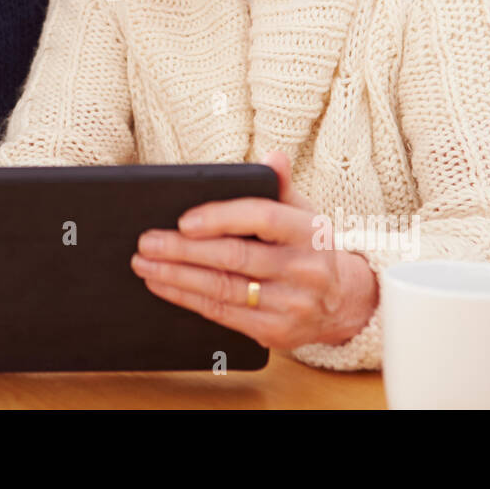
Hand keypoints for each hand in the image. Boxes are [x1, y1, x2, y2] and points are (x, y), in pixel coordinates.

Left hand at [130, 151, 378, 350]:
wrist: (345, 302)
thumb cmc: (309, 247)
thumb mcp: (305, 213)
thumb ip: (281, 185)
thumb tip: (272, 157)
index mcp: (309, 232)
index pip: (263, 218)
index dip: (221, 218)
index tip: (184, 220)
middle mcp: (304, 269)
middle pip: (235, 258)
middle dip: (184, 250)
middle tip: (147, 241)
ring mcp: (291, 304)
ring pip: (223, 289)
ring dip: (177, 276)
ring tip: (144, 263)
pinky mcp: (275, 332)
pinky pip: (223, 314)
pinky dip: (188, 299)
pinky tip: (163, 285)